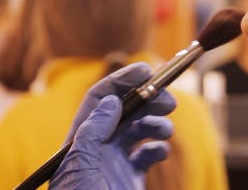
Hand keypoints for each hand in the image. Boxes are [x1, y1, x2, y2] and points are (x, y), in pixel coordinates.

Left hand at [49, 63, 175, 189]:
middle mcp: (97, 147)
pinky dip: (158, 148)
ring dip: (156, 123)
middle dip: (148, 100)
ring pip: (139, 130)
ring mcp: (114, 161)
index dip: (121, 80)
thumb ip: (92, 133)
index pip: (99, 99)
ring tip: (165, 130)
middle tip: (168, 101)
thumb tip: (112, 100)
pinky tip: (160, 150)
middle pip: (124, 110)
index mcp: (79, 140)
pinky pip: (148, 154)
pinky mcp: (130, 177)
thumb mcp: (79, 165)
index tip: (145, 70)